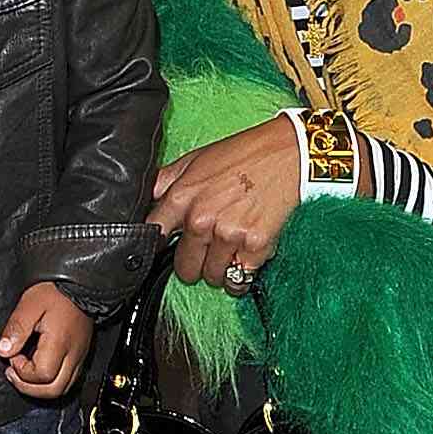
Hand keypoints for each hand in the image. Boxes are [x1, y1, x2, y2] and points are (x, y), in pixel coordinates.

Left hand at [0, 281, 93, 399]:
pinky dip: (51, 381)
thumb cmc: (56, 292)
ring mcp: (79, 357)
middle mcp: (73, 355)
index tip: (13, 355)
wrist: (81, 284)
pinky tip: (39, 368)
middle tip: (13, 373)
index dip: (22, 371)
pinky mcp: (81, 355)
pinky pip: (68, 379)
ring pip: (62, 388)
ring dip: (40, 388)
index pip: (42, 375)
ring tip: (23, 373)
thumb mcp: (30, 304)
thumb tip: (3, 351)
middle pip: (53, 390)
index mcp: (60, 344)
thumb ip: (16, 329)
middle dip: (29, 388)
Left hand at [149, 118, 302, 286]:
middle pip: (184, 268)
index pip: (155, 237)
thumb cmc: (241, 154)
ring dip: (219, 270)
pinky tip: (245, 255)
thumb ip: (166, 182)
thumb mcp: (195, 160)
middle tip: (205, 251)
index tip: (167, 248)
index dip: (159, 245)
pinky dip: (242, 274)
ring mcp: (229, 235)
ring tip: (229, 250)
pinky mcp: (256, 247)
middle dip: (193, 264)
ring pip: (213, 276)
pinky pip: (240, 280)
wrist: (286, 153)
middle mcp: (202, 219)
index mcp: (182, 197)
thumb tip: (146, 199)